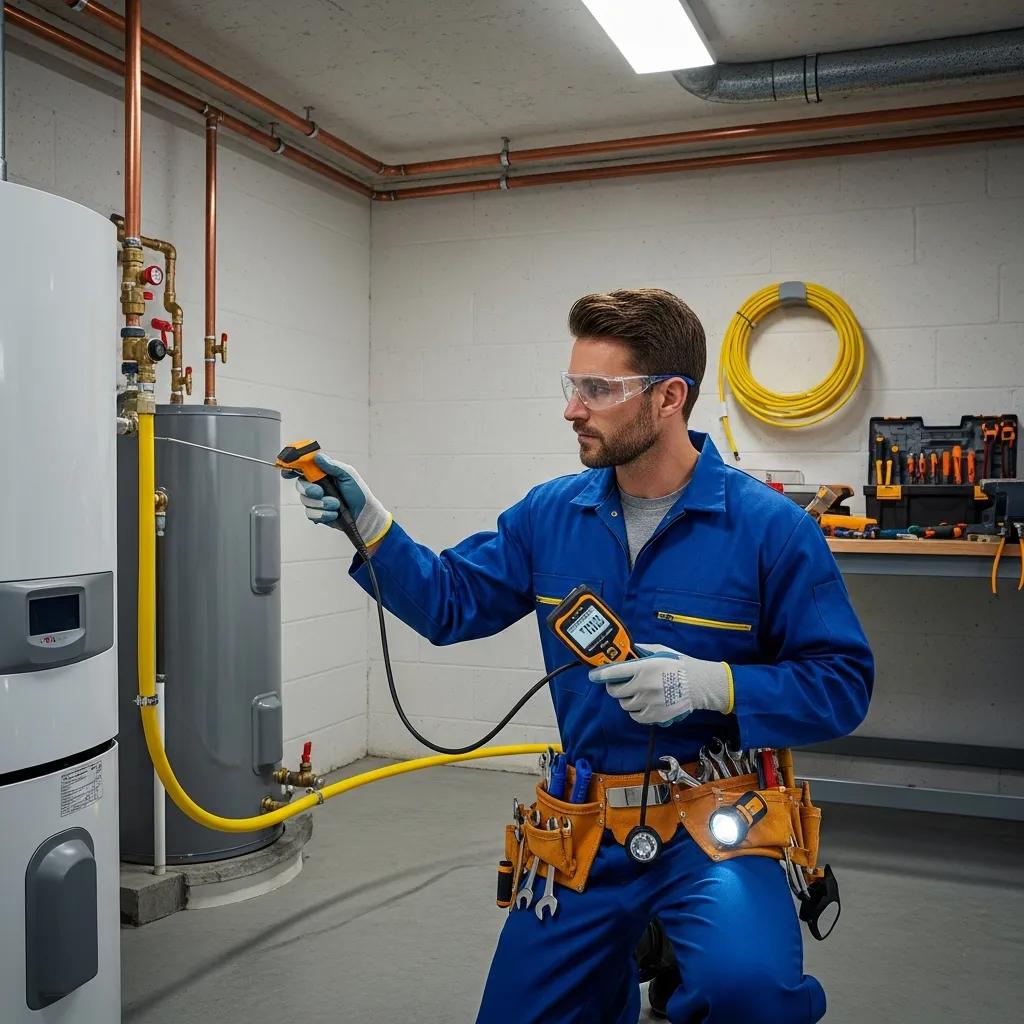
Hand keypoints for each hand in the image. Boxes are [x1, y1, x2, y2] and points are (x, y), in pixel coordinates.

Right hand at [284, 453, 391, 546]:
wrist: (364, 514)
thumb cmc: (358, 493)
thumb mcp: (348, 475)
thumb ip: (333, 466)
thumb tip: (317, 457)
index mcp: (323, 474)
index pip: (303, 468)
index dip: (292, 468)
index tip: (287, 471)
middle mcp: (317, 486)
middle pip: (300, 485)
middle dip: (309, 490)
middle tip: (320, 492)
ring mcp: (316, 500)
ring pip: (305, 501)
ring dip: (322, 504)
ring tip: (337, 505)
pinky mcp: (317, 514)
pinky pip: (311, 514)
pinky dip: (324, 514)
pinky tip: (334, 513)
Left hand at [588, 644, 730, 725]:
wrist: (700, 684)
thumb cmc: (680, 665)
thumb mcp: (661, 651)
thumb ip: (642, 651)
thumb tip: (627, 652)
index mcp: (644, 667)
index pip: (613, 672)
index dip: (600, 674)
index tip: (593, 676)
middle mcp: (644, 685)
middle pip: (615, 691)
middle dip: (614, 687)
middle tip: (618, 684)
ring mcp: (649, 702)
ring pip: (625, 704)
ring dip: (626, 699)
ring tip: (635, 693)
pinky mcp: (655, 715)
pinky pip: (635, 716)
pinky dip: (635, 711)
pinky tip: (641, 704)